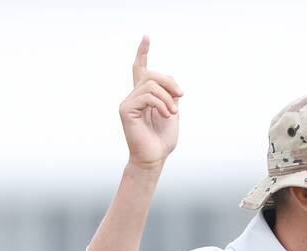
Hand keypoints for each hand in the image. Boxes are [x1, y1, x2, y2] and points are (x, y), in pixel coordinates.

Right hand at [119, 35, 182, 169]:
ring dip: (167, 97)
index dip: (143, 53)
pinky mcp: (126, 109)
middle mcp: (133, 96)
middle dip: (170, 82)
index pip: (140, 69)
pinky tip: (166, 115)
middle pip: (151, 74)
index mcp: (144, 96)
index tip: (146, 37)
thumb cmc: (162, 140)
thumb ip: (170, 95)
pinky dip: (161, 104)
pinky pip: (147, 96)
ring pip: (150, 84)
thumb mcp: (172, 112)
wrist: (154, 158)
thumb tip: (170, 83)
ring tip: (172, 113)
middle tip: (180, 97)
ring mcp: (128, 102)